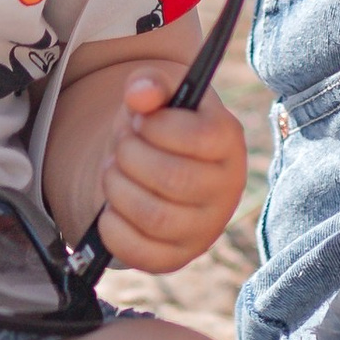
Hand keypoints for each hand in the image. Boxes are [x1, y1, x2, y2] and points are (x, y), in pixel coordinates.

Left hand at [83, 76, 249, 272]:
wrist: (163, 164)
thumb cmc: (164, 125)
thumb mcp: (161, 95)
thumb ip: (150, 83)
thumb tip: (140, 95)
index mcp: (228, 141)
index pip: (199, 138)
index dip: (157, 126)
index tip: (140, 120)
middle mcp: (227, 188)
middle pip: (173, 179)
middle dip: (130, 157)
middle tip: (121, 146)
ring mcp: (205, 228)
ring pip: (155, 217)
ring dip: (117, 189)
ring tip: (113, 173)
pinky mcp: (178, 256)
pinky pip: (142, 253)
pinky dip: (113, 228)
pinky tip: (111, 209)